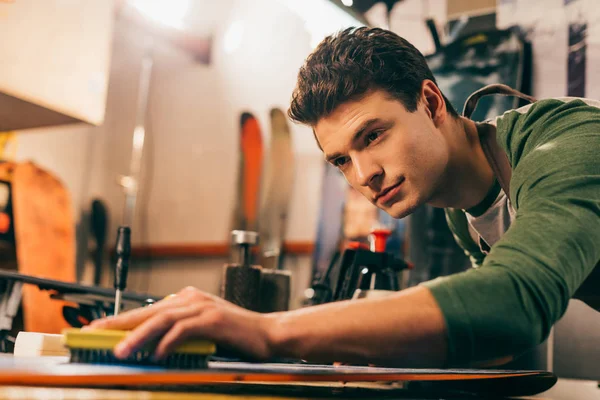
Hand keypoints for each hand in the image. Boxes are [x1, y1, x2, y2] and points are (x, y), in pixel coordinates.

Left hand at [87, 286, 274, 360]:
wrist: (268, 334)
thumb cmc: (236, 336)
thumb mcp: (201, 333)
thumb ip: (178, 334)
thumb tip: (150, 347)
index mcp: (187, 300)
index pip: (147, 310)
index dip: (121, 320)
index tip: (99, 329)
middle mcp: (192, 299)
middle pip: (148, 311)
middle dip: (118, 323)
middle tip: (94, 333)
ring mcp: (203, 307)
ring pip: (162, 319)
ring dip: (138, 336)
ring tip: (121, 351)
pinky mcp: (214, 320)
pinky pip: (184, 330)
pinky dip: (168, 343)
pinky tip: (158, 355)